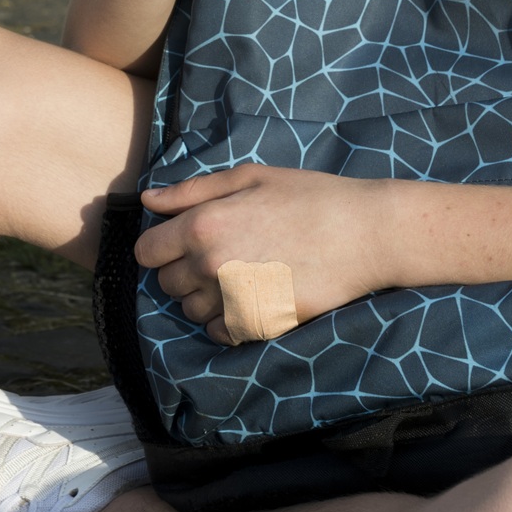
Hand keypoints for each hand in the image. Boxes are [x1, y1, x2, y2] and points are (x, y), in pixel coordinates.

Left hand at [132, 166, 394, 342]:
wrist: (364, 234)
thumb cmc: (309, 197)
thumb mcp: (249, 178)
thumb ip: (191, 191)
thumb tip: (148, 200)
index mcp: (203, 225)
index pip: (146, 252)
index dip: (160, 247)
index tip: (180, 243)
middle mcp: (210, 266)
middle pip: (166, 284)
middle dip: (182, 271)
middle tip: (216, 256)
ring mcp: (233, 299)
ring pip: (190, 312)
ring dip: (203, 298)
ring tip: (236, 276)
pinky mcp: (258, 324)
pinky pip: (219, 333)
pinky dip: (226, 320)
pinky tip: (249, 297)